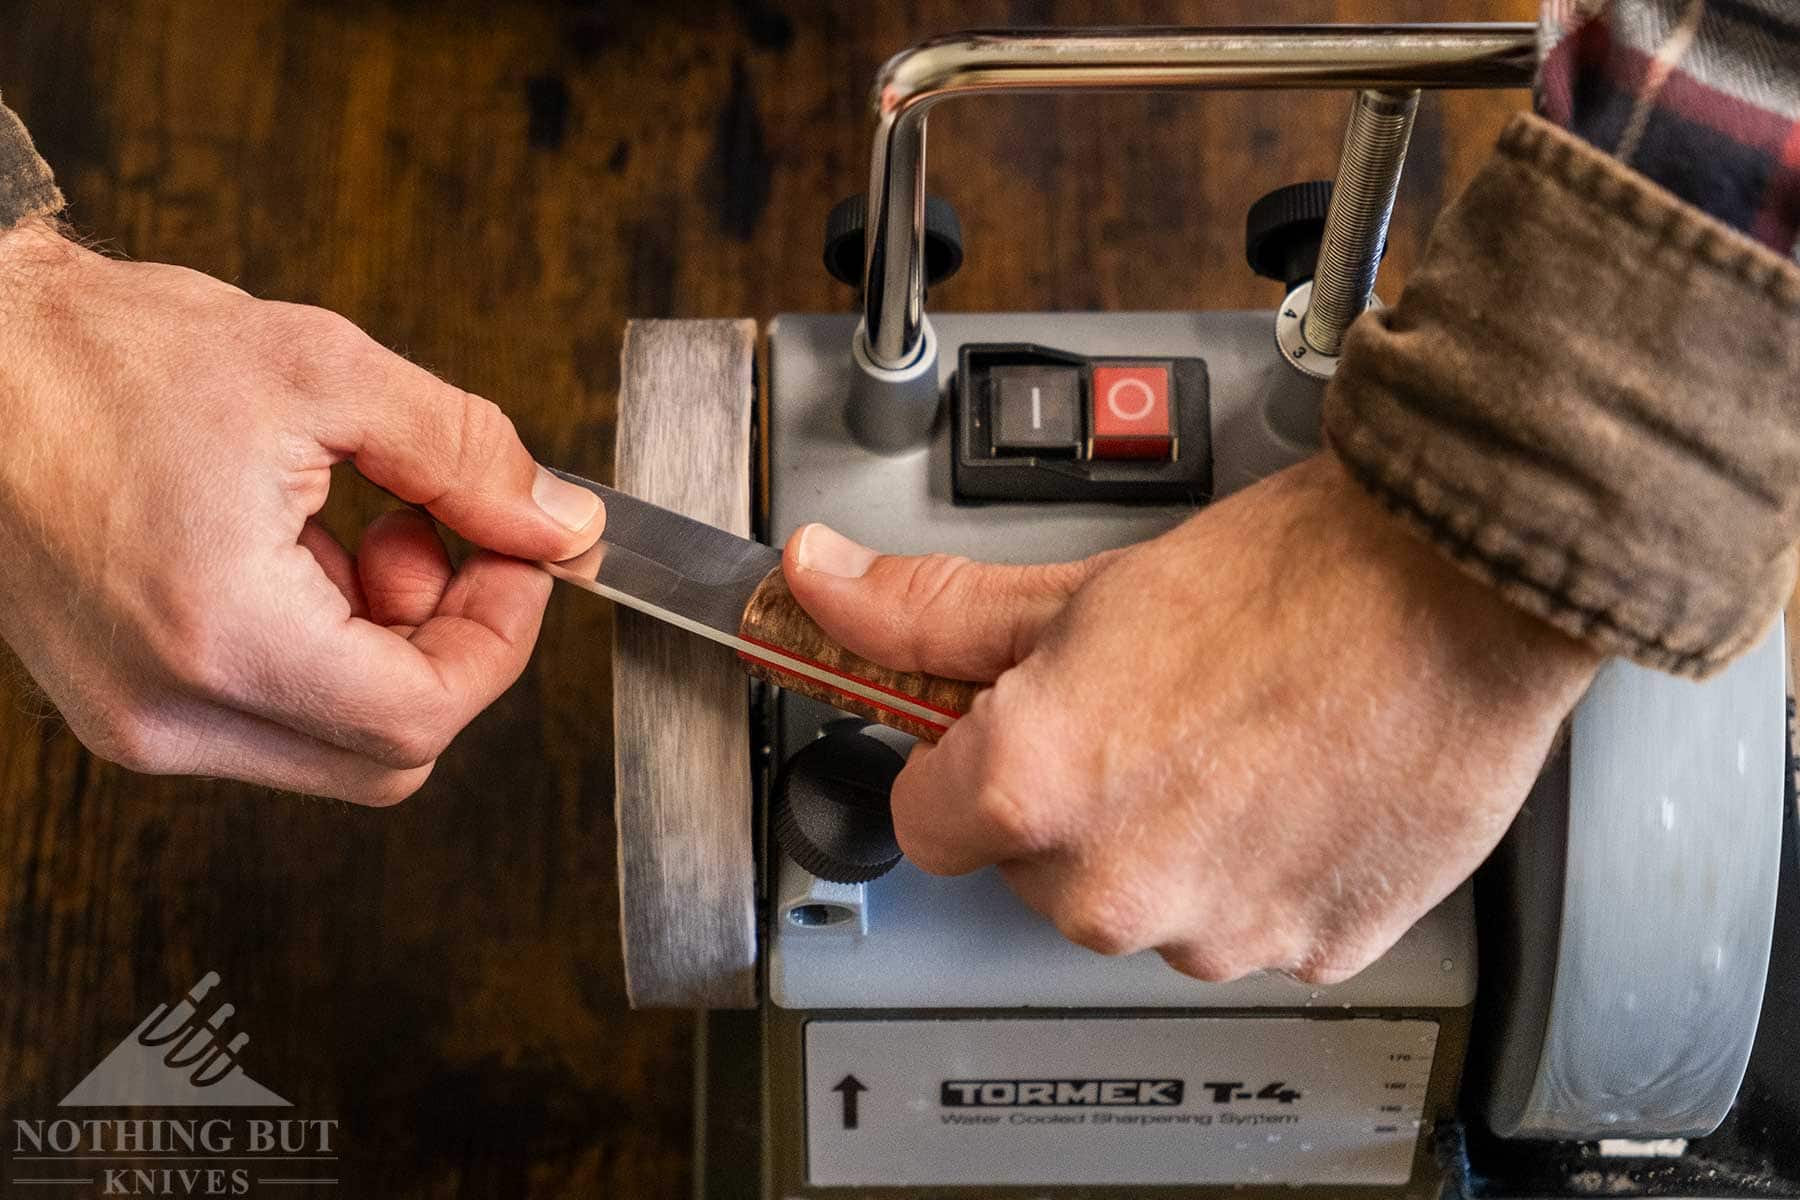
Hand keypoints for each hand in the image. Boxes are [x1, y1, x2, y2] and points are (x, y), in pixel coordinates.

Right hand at [0, 219, 603, 803]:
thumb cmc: (104, 355)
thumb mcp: (323, 371)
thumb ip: (463, 454)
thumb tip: (559, 522)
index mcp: (220, 637)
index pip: (422, 715)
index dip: (501, 639)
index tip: (518, 558)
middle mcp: (168, 713)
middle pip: (388, 754)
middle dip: (447, 645)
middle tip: (435, 538)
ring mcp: (136, 723)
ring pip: (336, 745)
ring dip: (385, 644)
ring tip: (356, 526)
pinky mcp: (124, 706)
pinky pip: (273, 718)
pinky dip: (322, 649)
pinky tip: (297, 548)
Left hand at [783, 453, 1599, 982]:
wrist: (1463, 585)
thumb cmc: (1290, 577)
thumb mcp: (1080, 585)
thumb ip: (929, 615)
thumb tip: (821, 585)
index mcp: (1033, 790)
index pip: (924, 819)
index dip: (962, 766)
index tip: (1000, 733)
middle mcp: (1116, 887)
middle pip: (1035, 870)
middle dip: (1068, 805)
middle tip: (1144, 717)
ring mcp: (1219, 931)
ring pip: (1144, 905)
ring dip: (1166, 844)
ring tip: (1231, 742)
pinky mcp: (1311, 949)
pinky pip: (1245, 925)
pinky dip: (1257, 871)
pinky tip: (1292, 786)